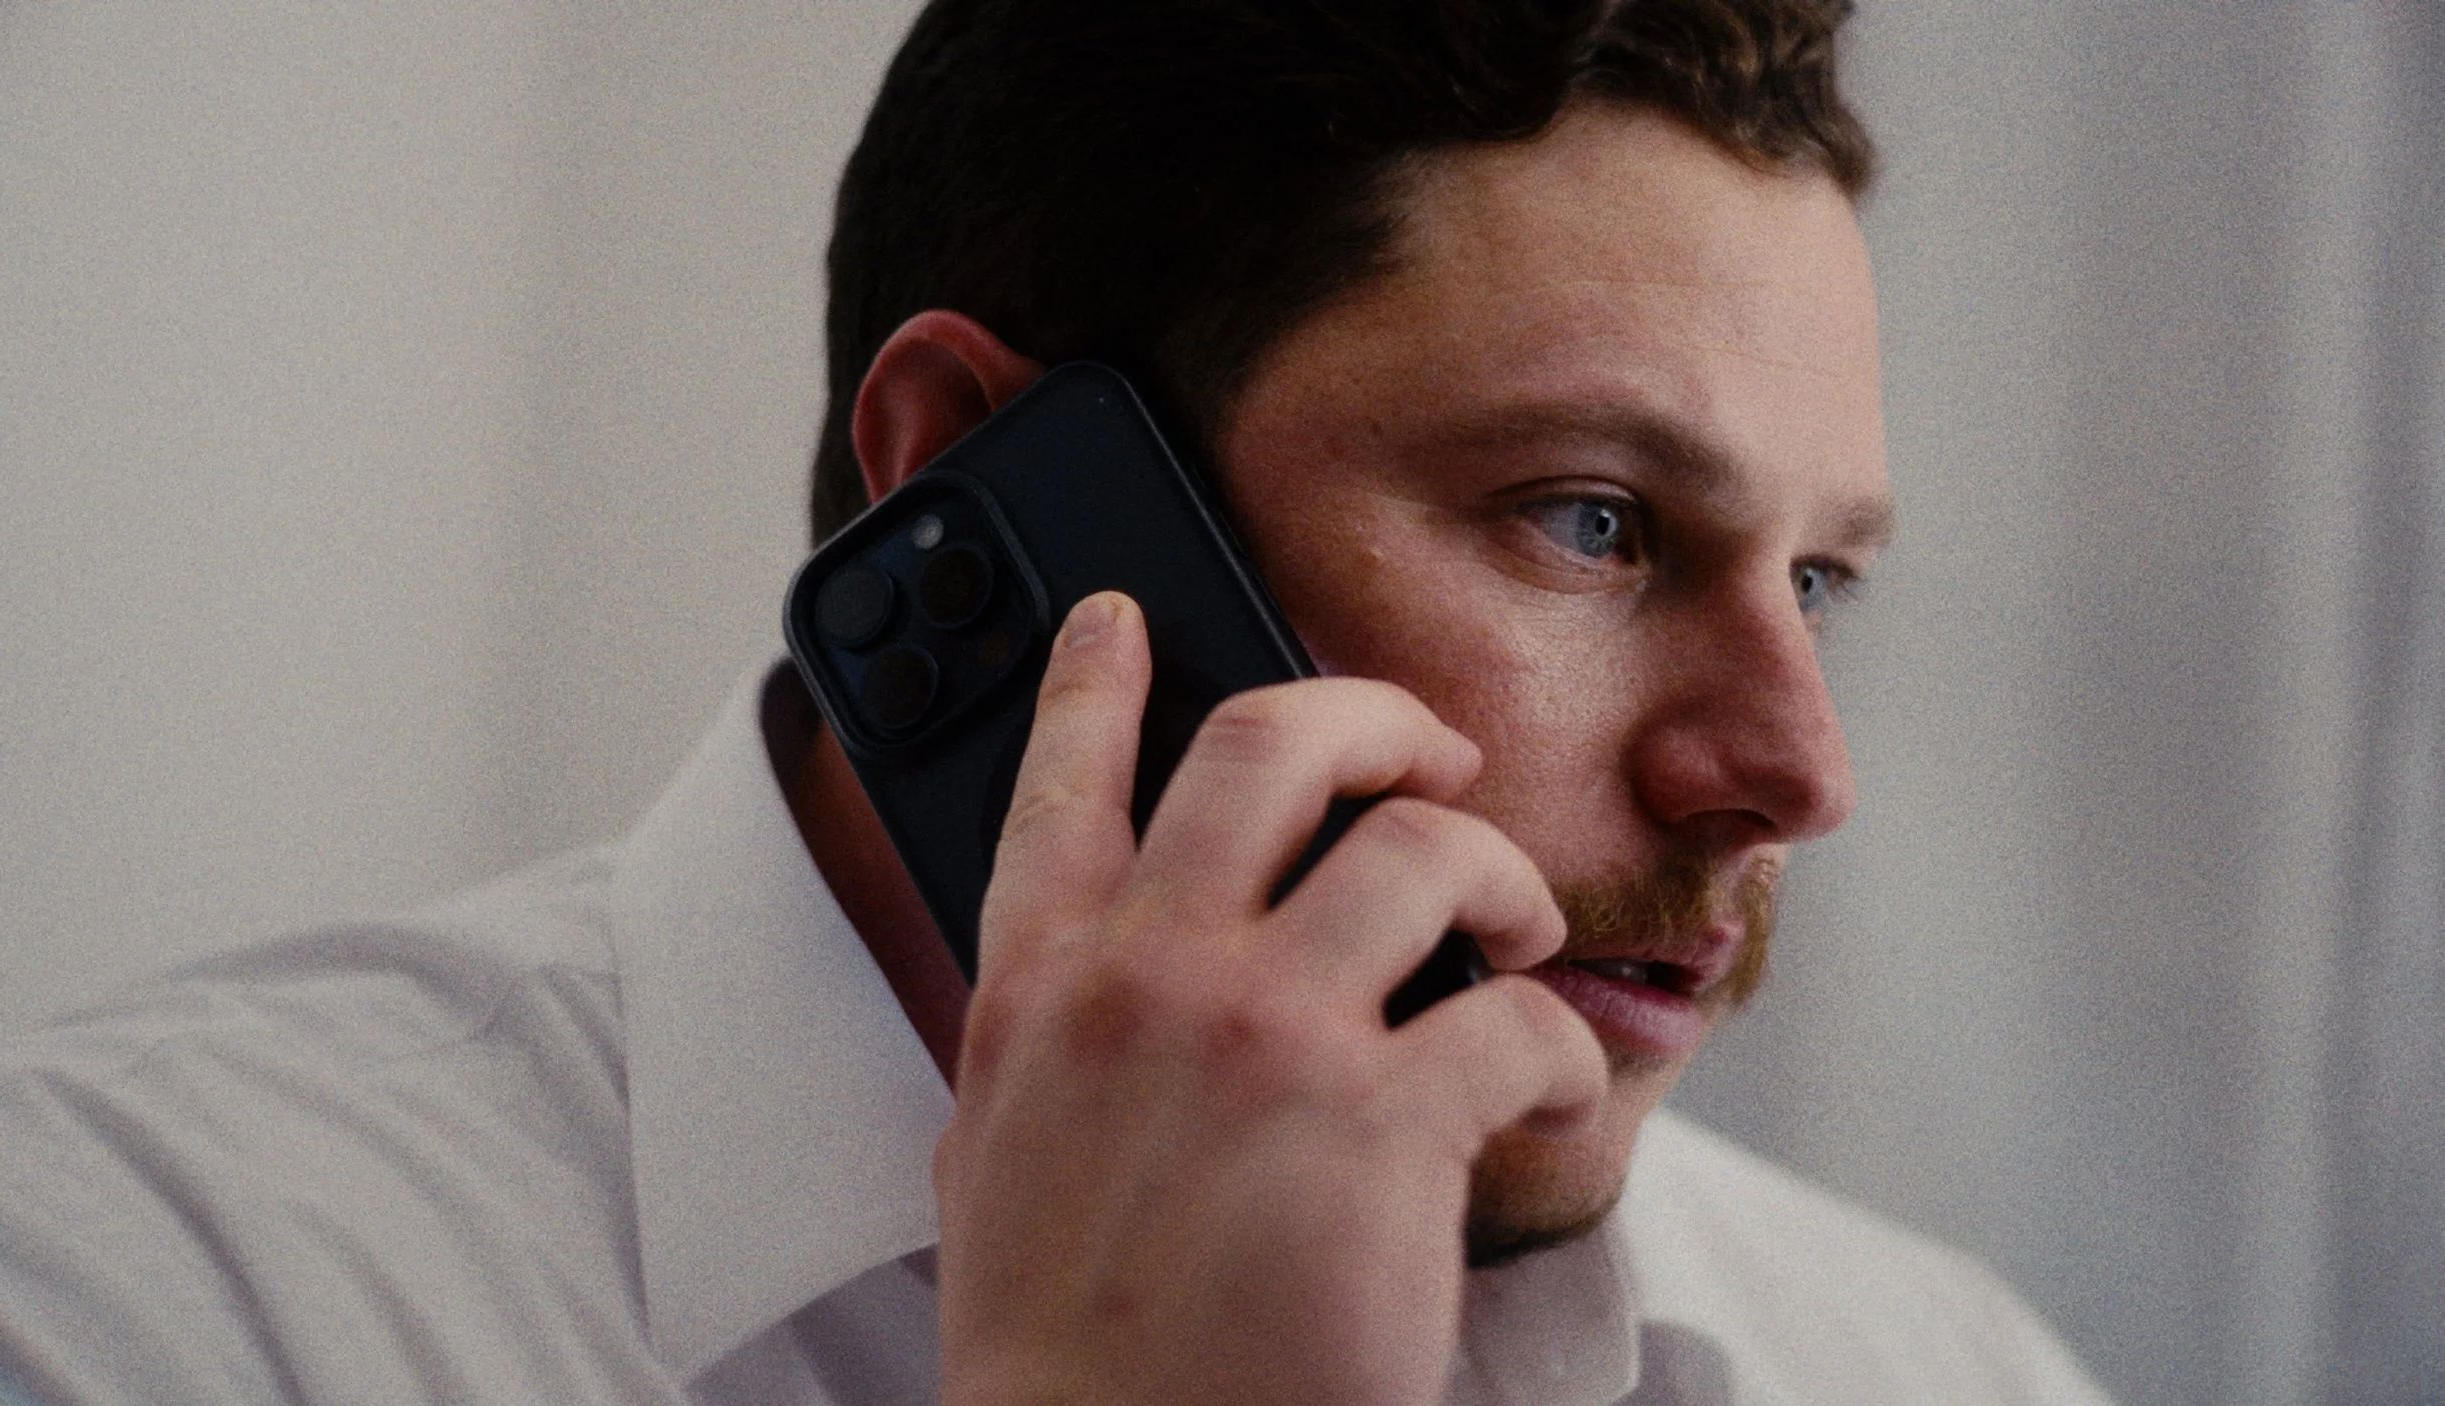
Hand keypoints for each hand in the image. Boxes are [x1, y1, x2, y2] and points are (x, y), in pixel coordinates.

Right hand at [933, 593, 1609, 1405]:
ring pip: (1425, 849)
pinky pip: (1516, 1022)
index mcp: (1042, 986)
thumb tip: (1083, 989)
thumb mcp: (1000, 1155)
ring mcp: (1264, 1038)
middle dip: (1378, 717)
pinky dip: (1558, 1050)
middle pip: (1272, 742)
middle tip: (1431, 759)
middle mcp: (1148, 977)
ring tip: (1515, 930)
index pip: (1061, 780)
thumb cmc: (1061, 1340)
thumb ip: (1043, 1044)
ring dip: (1498, 879)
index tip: (1122, 615)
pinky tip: (1547, 1092)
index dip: (1091, 676)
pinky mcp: (1378, 1125)